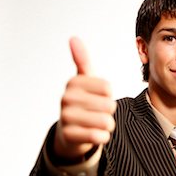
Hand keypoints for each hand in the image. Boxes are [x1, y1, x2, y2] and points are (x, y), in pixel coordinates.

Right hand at [53, 37, 116, 160]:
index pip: (107, 88)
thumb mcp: (83, 81)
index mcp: (73, 82)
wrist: (68, 133)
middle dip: (108, 112)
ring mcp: (66, 117)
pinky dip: (102, 137)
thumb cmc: (82, 104)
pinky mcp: (69, 136)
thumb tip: (74, 38)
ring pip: (106, 122)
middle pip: (109, 105)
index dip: (108, 95)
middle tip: (96, 113)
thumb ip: (82, 61)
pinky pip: (99, 136)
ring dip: (107, 125)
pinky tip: (93, 134)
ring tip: (95, 124)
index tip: (96, 97)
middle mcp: (66, 98)